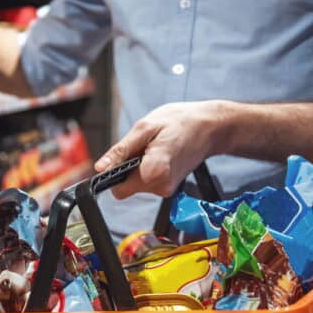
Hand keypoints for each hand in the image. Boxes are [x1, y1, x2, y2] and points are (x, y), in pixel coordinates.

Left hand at [95, 100, 234, 198]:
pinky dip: (146, 168)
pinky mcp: (169, 187)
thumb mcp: (145, 127)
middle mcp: (161, 186)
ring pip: (136, 184)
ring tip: (153, 147)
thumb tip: (101, 167)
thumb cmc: (181, 122)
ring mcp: (166, 189)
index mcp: (153, 172)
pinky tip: (158, 153)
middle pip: (126, 187)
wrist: (210, 127)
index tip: (120, 158)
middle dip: (126, 168)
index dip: (113, 174)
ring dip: (137, 166)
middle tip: (142, 147)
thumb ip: (121, 150)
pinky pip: (146, 181)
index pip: (118, 189)